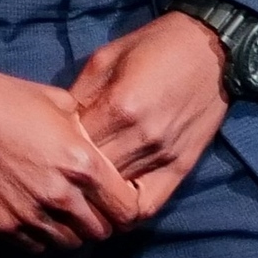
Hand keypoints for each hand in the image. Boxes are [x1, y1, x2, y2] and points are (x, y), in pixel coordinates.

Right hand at [0, 68, 142, 248]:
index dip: (125, 205)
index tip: (115, 199)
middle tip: (86, 206)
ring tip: (58, 212)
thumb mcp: (58, 102)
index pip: (127, 209)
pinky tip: (34, 216)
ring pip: (70, 244)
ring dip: (69, 231)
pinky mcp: (3, 224)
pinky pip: (36, 247)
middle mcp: (61, 194)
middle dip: (98, 220)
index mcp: (81, 163)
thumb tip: (103, 149)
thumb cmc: (5, 98)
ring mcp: (30, 213)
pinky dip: (40, 237)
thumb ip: (89, 131)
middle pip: (101, 231)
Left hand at [71, 11, 227, 215]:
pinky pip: (150, 204)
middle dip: (72, 174)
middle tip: (59, 169)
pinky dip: (127, 209)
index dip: (56, 147)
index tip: (47, 144)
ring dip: (96, 194)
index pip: (75, 145)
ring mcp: (164, 156)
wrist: (210, 51)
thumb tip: (56, 125)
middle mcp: (143, 137)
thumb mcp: (104, 59)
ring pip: (118, 195)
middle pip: (94, 175)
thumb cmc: (152, 47)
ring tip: (79, 188)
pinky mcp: (183, 168)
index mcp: (119, 106)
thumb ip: (79, 95)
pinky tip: (111, 202)